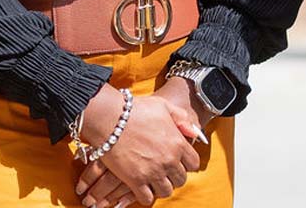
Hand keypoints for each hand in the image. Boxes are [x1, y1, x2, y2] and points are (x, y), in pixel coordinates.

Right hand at [73, 86, 200, 206]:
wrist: (111, 118)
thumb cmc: (137, 110)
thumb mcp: (164, 106)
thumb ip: (182, 119)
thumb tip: (194, 133)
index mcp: (178, 143)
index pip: (194, 163)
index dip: (187, 163)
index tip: (178, 161)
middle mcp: (169, 160)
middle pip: (181, 179)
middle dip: (175, 176)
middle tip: (165, 171)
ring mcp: (153, 172)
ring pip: (166, 191)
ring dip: (161, 187)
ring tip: (154, 180)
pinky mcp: (135, 180)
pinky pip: (147, 198)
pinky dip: (145, 196)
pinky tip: (141, 188)